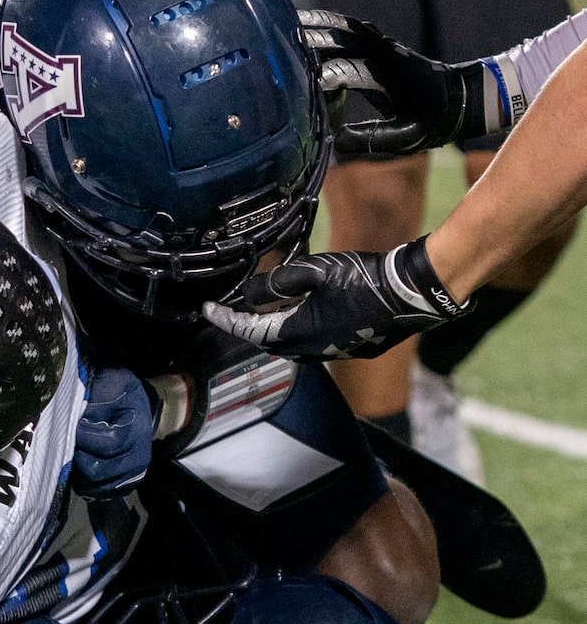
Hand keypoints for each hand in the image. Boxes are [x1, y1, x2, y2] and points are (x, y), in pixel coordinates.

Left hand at [71, 368, 154, 495]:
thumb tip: (80, 414)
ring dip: (76, 471)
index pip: (107, 443)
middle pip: (97, 471)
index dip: (84, 435)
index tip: (72, 424)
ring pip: (93, 487)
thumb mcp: (114, 382)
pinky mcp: (122, 487)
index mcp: (136, 432)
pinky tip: (77, 464)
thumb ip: (99, 394)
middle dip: (76, 454)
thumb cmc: (121, 394)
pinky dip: (82, 483)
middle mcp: (137, 460)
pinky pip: (96, 494)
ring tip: (70, 451)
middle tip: (65, 439)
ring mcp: (130, 477)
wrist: (137, 411)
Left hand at [203, 237, 469, 360]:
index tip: (209, 311)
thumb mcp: (314, 271)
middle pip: (270, 344)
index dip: (228, 320)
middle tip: (234, 312)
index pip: (252, 331)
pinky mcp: (355, 348)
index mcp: (302, 332)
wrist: (413, 294)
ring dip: (275, 332)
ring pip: (294, 348)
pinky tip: (303, 317)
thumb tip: (250, 293)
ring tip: (266, 312)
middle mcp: (317, 349)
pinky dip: (299, 333)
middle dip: (249, 329)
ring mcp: (338, 351)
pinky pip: (316, 346)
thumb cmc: (366, 279)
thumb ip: (277, 283)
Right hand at [299, 10, 516, 155]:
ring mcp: (384, 46)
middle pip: (339, 40)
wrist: (465, 98)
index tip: (298, 86)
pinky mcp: (383, 44)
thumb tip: (334, 142)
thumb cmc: (437, 121)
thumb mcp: (407, 138)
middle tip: (277, 40)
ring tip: (288, 19)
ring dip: (317, 23)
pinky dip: (330, 22)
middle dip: (308, 41)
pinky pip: (352, 28)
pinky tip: (311, 21)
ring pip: (345, 27)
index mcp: (388, 77)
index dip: (319, 79)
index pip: (344, 72)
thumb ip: (370, 139)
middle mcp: (384, 55)